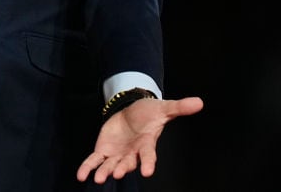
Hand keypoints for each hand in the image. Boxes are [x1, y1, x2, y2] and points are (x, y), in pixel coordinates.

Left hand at [77, 95, 203, 183]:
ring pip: (110, 165)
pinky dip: (88, 167)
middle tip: (118, 174)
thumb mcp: (163, 108)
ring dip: (104, 172)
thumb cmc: (149, 112)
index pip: (148, 155)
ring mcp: (117, 153)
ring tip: (98, 179)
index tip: (147, 172)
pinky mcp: (104, 150)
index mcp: (146, 144)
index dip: (147, 163)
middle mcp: (132, 153)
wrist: (131, 111)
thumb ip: (179, 107)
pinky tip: (81, 176)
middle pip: (127, 163)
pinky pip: (95, 160)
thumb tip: (200, 101)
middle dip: (122, 168)